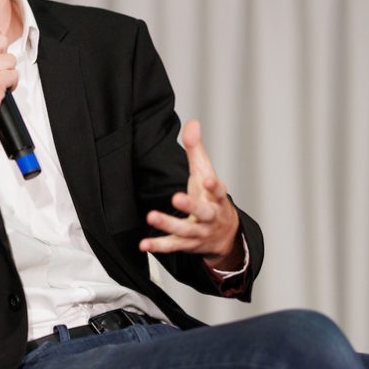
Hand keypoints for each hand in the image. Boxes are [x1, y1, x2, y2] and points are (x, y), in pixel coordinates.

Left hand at [139, 119, 241, 266]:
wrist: (225, 235)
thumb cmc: (211, 198)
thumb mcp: (205, 173)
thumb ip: (197, 150)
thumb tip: (192, 122)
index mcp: (216, 198)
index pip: (219, 191)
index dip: (215, 186)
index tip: (209, 179)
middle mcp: (210, 217)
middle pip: (203, 212)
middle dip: (191, 205)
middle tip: (177, 197)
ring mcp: (199, 232)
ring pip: (185, 230)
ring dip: (169, 224)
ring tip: (152, 216)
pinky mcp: (186, 244)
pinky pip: (172, 246)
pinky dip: (158, 246)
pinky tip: (144, 245)